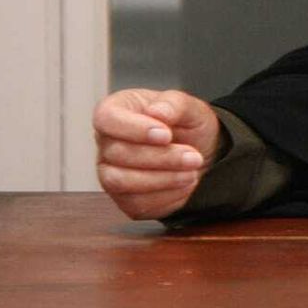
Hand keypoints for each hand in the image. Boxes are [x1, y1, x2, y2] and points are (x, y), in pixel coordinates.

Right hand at [92, 89, 220, 219]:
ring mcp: (111, 172)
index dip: (134, 129)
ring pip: (121, 181)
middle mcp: (107, 143)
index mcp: (117, 110)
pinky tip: (184, 185)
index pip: (106, 118)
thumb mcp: (190, 107)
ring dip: (162, 179)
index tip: (166, 135)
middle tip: (193, 157)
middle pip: (118, 154)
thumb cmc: (186, 124)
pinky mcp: (124, 198)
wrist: (200, 151)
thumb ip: (174, 104)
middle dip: (161, 157)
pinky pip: (135, 203)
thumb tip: (158, 111)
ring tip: (191, 173)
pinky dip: (165, 196)